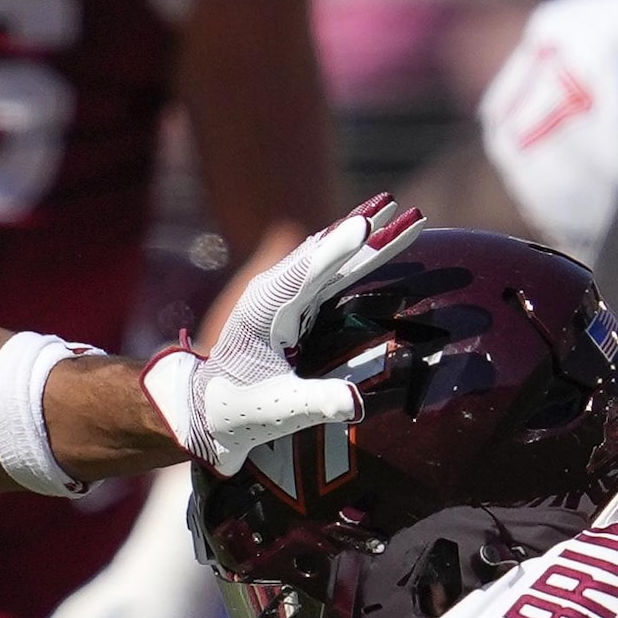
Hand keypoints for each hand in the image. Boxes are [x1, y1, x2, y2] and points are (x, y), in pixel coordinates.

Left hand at [140, 194, 421, 473]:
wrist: (212, 408)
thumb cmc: (242, 410)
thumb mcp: (280, 410)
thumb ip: (317, 403)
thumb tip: (355, 402)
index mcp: (264, 310)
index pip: (306, 273)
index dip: (336, 249)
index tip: (365, 226)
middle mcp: (274, 292)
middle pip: (325, 253)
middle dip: (365, 230)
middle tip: (402, 206)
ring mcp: (285, 294)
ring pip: (332, 257)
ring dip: (368, 237)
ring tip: (405, 215)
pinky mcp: (297, 303)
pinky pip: (333, 271)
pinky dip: (359, 255)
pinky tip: (382, 242)